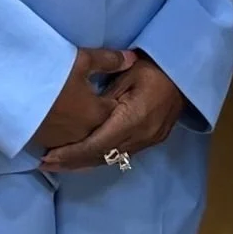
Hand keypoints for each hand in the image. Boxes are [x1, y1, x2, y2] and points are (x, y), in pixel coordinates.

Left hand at [39, 53, 186, 173]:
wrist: (186, 76)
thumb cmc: (153, 68)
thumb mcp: (127, 72)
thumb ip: (105, 94)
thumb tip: (80, 107)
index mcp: (133, 119)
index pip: (97, 144)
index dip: (72, 153)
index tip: (49, 156)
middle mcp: (140, 136)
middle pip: (101, 157)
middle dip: (73, 162)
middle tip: (46, 164)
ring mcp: (147, 142)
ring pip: (110, 159)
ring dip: (84, 163)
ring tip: (59, 164)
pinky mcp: (150, 142)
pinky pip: (120, 155)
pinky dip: (99, 158)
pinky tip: (83, 158)